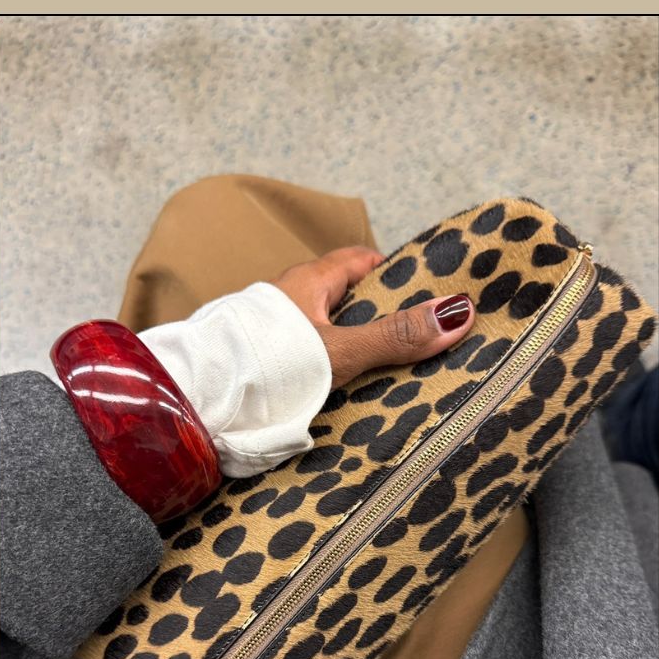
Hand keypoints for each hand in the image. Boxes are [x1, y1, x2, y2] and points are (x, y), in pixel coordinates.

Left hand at [273, 246, 476, 387]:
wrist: (200, 398)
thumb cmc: (266, 362)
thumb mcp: (341, 349)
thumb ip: (395, 336)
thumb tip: (458, 313)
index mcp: (308, 281)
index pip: (358, 260)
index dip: (391, 270)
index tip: (422, 285)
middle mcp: (287, 300)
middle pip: (342, 298)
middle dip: (375, 313)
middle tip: (414, 335)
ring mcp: (271, 333)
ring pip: (322, 331)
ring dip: (350, 346)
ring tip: (387, 371)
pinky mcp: (259, 363)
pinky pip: (303, 359)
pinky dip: (326, 371)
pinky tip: (341, 395)